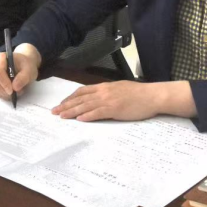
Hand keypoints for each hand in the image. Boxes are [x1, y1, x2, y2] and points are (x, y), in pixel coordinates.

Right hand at [0, 44, 40, 100]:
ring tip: (18, 90)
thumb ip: (23, 77)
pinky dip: (5, 95)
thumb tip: (15, 87)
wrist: (23, 65)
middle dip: (6, 91)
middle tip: (19, 92)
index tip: (12, 90)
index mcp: (0, 58)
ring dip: (7, 94)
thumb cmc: (26, 65)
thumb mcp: (29, 70)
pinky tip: (13, 91)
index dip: (4, 82)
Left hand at [52, 81, 195, 121]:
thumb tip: (99, 98)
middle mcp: (103, 92)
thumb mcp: (120, 89)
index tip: (62, 103)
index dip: (70, 98)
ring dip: (72, 111)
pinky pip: (97, 112)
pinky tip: (79, 119)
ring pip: (85, 106)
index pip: (82, 91)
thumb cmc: (139, 94)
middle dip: (66, 105)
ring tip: (61, 116)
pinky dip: (87, 116)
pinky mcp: (114, 109)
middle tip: (54, 112)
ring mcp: (108, 100)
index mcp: (104, 87)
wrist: (152, 95)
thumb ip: (108, 92)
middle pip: (80, 98)